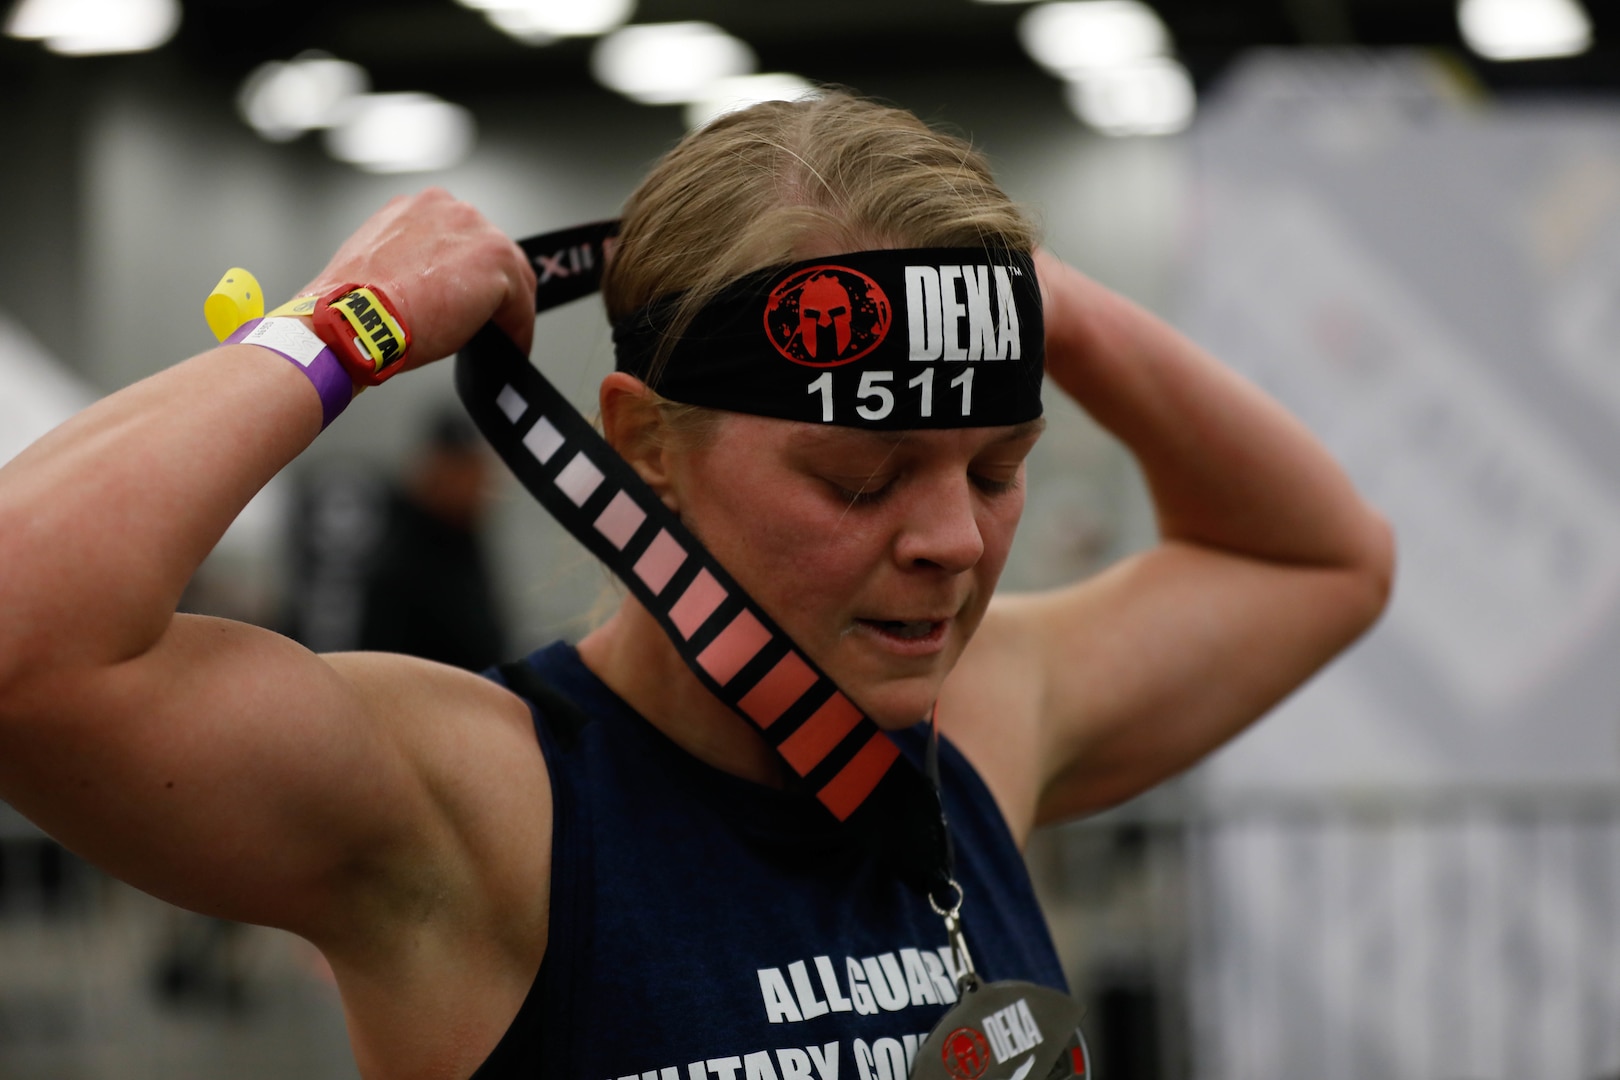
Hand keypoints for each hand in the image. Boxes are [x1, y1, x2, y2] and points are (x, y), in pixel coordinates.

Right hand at [301, 188, 537, 370]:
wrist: (353, 319)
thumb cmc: (355, 303)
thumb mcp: (380, 265)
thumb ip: (412, 263)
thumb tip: (431, 288)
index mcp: (420, 209)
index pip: (464, 242)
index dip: (470, 278)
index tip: (471, 301)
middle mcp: (449, 210)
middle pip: (493, 254)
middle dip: (495, 291)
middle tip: (494, 324)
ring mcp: (475, 230)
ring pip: (512, 275)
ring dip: (509, 310)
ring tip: (503, 338)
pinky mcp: (496, 260)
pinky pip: (521, 302)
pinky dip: (518, 328)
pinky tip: (510, 347)